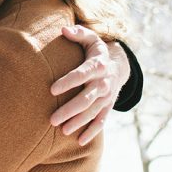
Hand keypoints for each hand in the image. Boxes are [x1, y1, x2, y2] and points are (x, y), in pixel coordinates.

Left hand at [49, 25, 128, 145]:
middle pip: (86, 98)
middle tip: (52, 119)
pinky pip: (101, 121)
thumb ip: (78, 34)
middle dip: (70, 110)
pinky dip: (92, 132)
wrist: (119, 66)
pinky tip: (80, 141)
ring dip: (78, 122)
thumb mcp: (91, 38)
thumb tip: (63, 30)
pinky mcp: (107, 107)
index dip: (68, 82)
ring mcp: (107, 97)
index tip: (52, 89)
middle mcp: (104, 83)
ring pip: (92, 112)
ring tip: (62, 131)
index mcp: (98, 65)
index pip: (82, 74)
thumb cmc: (97, 51)